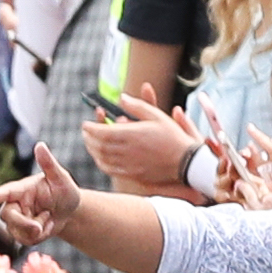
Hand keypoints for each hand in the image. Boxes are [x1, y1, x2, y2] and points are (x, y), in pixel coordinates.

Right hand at [0, 144, 91, 243]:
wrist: (70, 212)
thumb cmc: (65, 191)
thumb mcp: (61, 178)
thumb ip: (49, 164)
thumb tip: (40, 145)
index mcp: (21, 188)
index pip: (5, 192)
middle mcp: (15, 203)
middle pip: (8, 216)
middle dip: (24, 224)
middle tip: (40, 227)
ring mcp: (16, 219)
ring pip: (16, 232)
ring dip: (37, 229)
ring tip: (49, 217)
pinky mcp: (20, 233)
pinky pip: (25, 241)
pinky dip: (39, 238)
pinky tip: (46, 227)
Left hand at [84, 91, 200, 196]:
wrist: (185, 163)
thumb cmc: (173, 137)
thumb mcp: (157, 115)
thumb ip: (137, 106)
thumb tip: (121, 98)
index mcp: (132, 134)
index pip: (101, 131)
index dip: (90, 128)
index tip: (85, 124)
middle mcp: (128, 150)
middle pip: (98, 145)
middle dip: (88, 138)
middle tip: (85, 132)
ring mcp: (129, 164)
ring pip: (102, 158)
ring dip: (92, 150)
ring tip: (90, 143)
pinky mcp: (132, 174)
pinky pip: (110, 169)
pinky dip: (101, 162)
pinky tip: (100, 158)